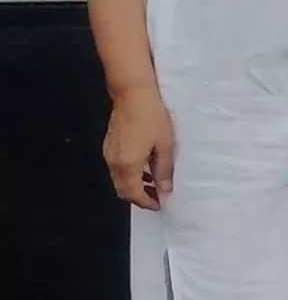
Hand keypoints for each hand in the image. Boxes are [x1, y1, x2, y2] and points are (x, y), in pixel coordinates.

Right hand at [104, 84, 174, 209]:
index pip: (133, 194)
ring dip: (134, 185)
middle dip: (139, 197)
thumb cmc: (152, 117)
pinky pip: (117, 168)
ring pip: (119, 179)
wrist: (133, 94)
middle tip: (157, 196)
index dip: (146, 202)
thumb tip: (164, 189)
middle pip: (123, 190)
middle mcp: (113, 162)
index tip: (159, 205)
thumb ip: (164, 170)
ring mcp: (109, 153)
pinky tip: (144, 168)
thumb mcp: (165, 145)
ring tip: (154, 183)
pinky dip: (129, 174)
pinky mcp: (109, 145)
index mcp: (127, 165)